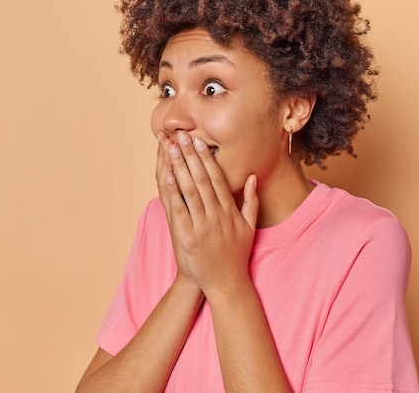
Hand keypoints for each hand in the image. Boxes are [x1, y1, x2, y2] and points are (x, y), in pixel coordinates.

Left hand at [155, 130, 259, 295]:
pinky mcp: (187, 236)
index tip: (199, 140)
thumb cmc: (235, 255)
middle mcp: (216, 216)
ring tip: (171, 147)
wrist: (225, 283)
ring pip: (190, 190)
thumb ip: (251, 202)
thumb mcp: (249, 228)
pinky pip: (178, 209)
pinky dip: (172, 191)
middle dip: (190, 155)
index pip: (217, 178)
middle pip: (202, 178)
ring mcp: (201, 225)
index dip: (207, 158)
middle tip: (182, 135)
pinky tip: (166, 175)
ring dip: (179, 166)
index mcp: (229, 211)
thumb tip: (252, 177)